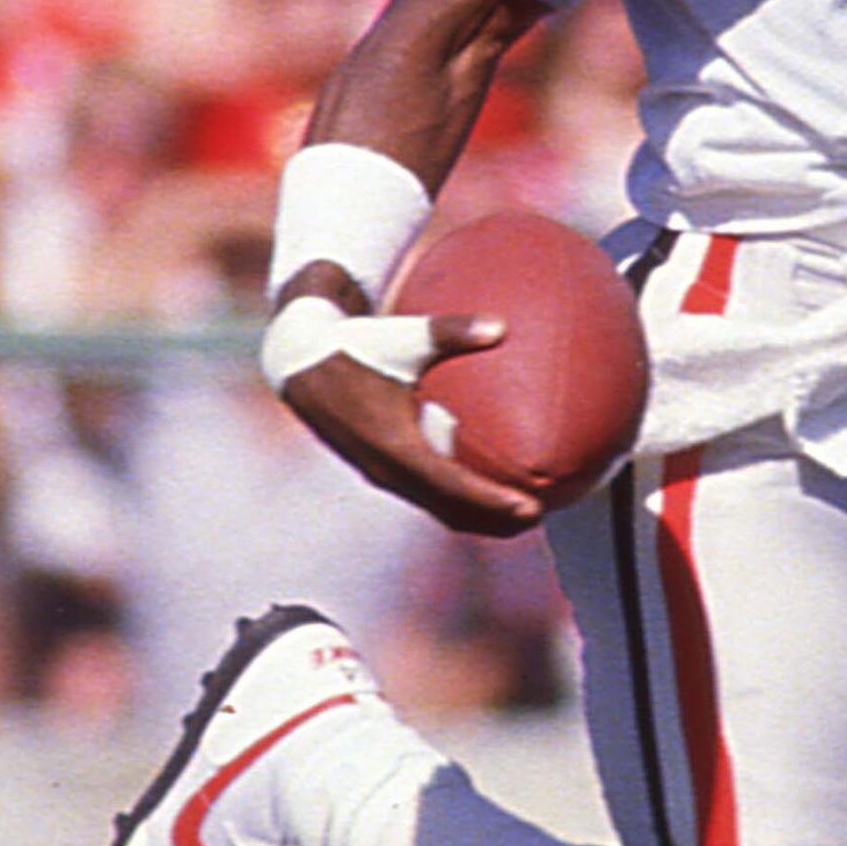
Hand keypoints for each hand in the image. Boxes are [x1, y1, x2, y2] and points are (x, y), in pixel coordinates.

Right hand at [278, 310, 546, 536]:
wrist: (302, 363)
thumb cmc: (359, 345)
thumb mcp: (401, 336)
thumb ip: (450, 331)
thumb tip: (500, 327)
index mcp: (392, 442)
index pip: (450, 484)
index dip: (491, 500)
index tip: (531, 508)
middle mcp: (386, 467)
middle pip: (449, 509)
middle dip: (496, 518)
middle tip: (544, 513)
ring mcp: (381, 473)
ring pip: (438, 509)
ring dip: (480, 518)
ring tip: (527, 516)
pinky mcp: (382, 470)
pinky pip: (427, 497)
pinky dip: (460, 503)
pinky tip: (492, 498)